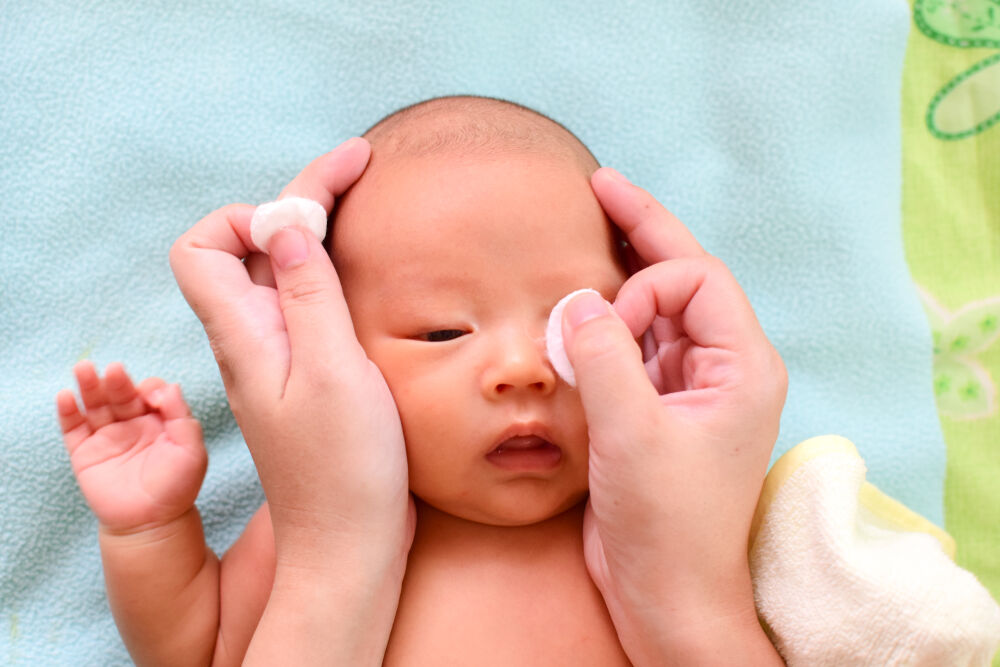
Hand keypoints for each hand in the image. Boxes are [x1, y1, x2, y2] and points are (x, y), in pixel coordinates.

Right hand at [56, 361, 204, 532]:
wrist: (151, 523)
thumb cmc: (176, 487)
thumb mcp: (191, 451)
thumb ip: (183, 418)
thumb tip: (171, 386)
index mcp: (159, 419)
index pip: (150, 393)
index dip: (151, 390)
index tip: (153, 398)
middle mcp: (132, 423)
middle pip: (121, 394)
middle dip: (117, 381)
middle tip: (114, 370)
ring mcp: (107, 436)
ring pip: (95, 405)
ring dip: (89, 386)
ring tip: (84, 368)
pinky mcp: (85, 452)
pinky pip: (73, 428)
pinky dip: (68, 412)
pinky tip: (66, 396)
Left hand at [169, 138, 413, 565]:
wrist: (350, 544)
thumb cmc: (342, 471)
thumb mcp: (332, 373)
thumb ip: (308, 294)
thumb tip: (285, 219)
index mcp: (245, 335)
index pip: (204, 247)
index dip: (247, 214)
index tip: (309, 208)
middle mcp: (255, 339)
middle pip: (254, 246)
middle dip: (299, 197)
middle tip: (358, 162)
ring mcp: (284, 357)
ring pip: (285, 270)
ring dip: (316, 227)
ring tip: (364, 195)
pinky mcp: (313, 374)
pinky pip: (311, 302)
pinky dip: (333, 269)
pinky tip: (367, 267)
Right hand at [566, 168, 786, 663]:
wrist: (665, 593)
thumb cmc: (668, 524)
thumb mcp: (633, 435)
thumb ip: (606, 356)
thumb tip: (576, 299)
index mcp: (742, 366)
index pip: (698, 280)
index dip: (646, 284)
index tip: (603, 324)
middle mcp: (720, 368)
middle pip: (681, 279)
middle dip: (641, 232)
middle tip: (599, 184)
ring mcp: (687, 387)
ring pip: (654, 309)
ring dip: (618, 280)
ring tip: (584, 236)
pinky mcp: (655, 408)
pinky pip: (631, 345)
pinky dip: (602, 324)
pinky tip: (577, 307)